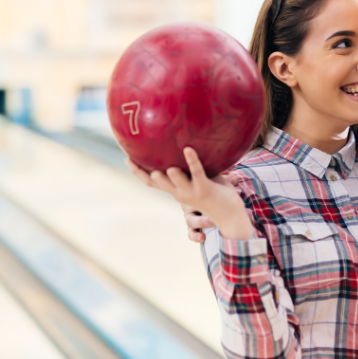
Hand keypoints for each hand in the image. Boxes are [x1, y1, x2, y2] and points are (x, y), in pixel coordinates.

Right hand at [127, 148, 252, 239]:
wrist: (231, 215)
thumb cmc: (216, 194)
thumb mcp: (199, 180)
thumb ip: (191, 168)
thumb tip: (185, 143)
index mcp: (175, 191)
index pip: (151, 182)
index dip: (138, 172)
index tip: (126, 158)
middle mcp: (179, 193)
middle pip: (157, 181)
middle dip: (146, 171)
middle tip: (136, 157)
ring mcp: (191, 192)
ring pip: (173, 180)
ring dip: (169, 172)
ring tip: (165, 163)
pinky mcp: (204, 188)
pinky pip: (196, 171)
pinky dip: (192, 160)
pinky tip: (188, 149)